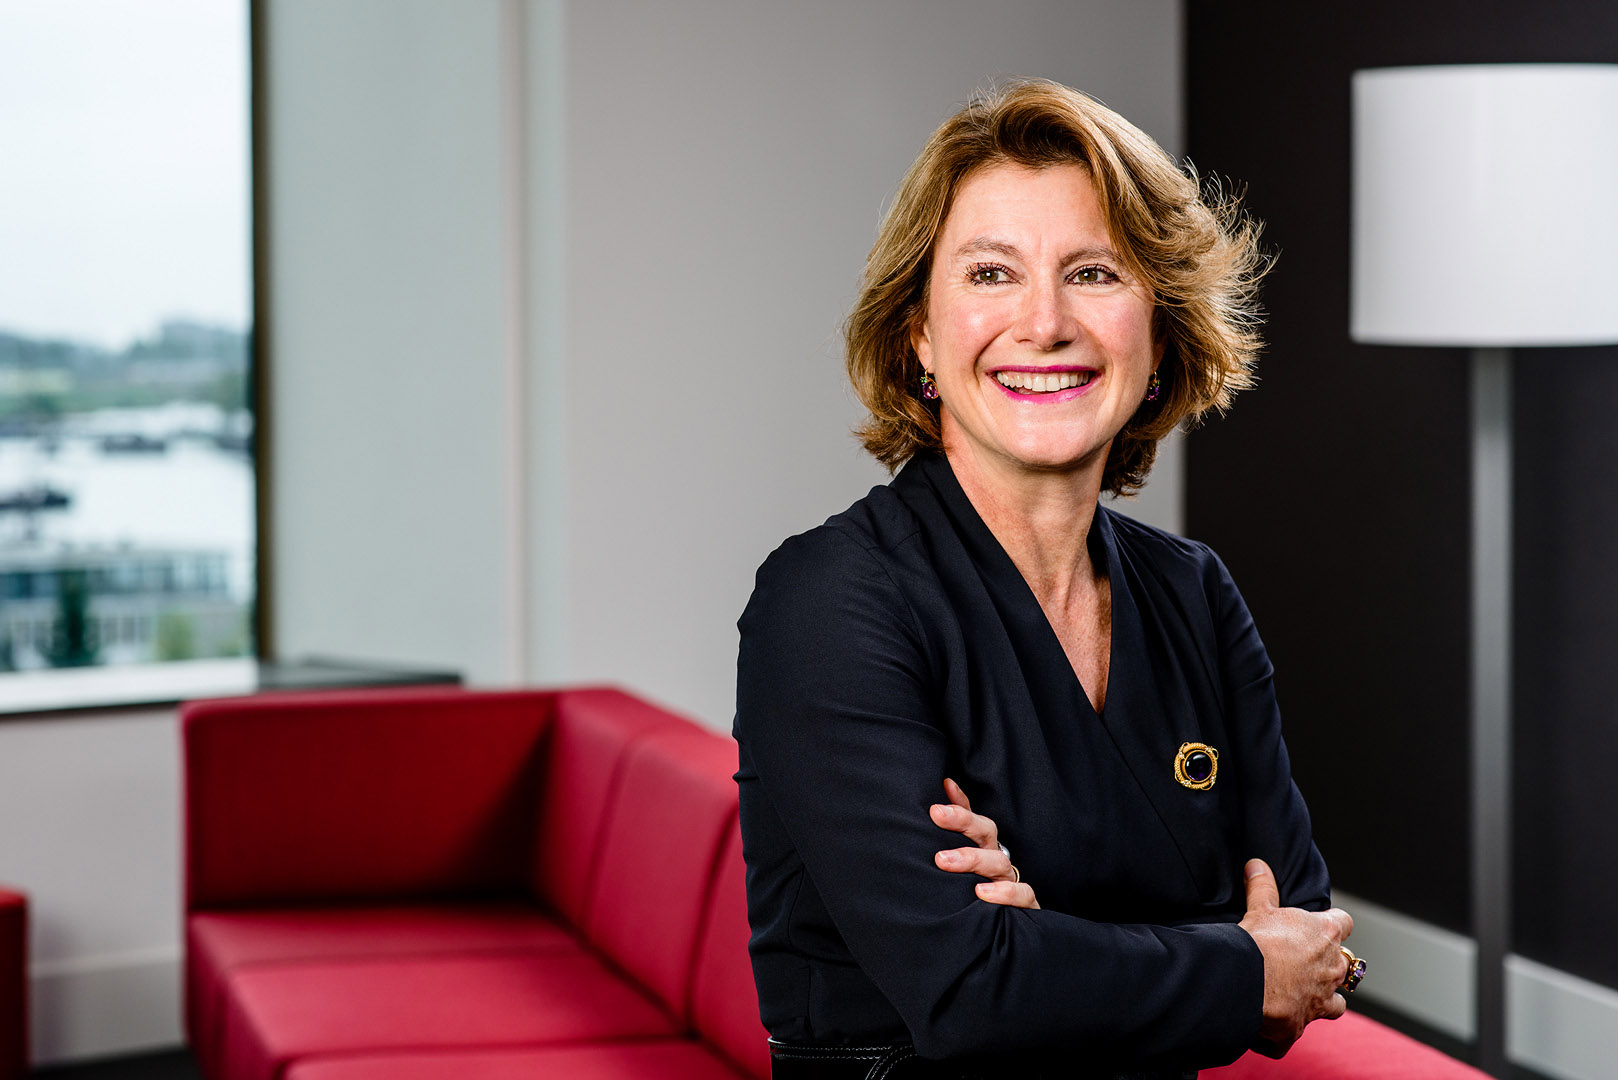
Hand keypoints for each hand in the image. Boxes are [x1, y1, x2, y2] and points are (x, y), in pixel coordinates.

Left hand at [929, 778, 1038, 908]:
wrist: (1002, 927)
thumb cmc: (977, 887)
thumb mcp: (965, 855)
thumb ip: (957, 823)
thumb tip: (947, 783)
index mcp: (983, 846)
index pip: (973, 821)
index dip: (958, 810)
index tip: (936, 808)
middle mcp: (997, 860)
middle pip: (987, 834)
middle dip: (962, 824)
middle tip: (935, 818)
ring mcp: (1011, 881)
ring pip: (999, 862)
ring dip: (972, 859)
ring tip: (945, 862)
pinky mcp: (1025, 904)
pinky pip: (1022, 894)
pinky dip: (1005, 892)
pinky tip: (981, 892)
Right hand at [1237, 858, 1353, 1056]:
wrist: (1248, 981)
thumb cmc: (1260, 941)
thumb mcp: (1260, 908)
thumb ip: (1262, 886)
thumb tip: (1257, 864)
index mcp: (1325, 936)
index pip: (1345, 923)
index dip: (1334, 923)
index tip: (1321, 924)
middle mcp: (1332, 969)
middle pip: (1345, 966)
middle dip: (1328, 965)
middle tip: (1301, 960)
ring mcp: (1321, 1001)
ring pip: (1336, 1004)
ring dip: (1322, 1001)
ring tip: (1298, 996)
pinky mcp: (1301, 1026)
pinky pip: (1297, 1032)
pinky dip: (1287, 1029)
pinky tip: (1271, 1025)